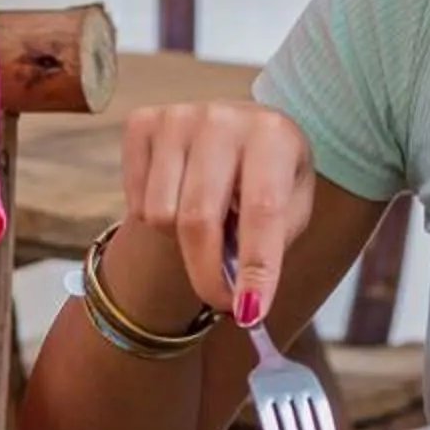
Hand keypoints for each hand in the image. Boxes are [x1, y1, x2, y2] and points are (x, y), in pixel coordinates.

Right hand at [121, 100, 314, 326]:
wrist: (237, 131)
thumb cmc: (269, 177)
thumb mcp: (292, 205)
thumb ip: (271, 245)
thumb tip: (243, 301)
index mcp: (273, 134)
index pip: (262, 210)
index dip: (256, 267)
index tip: (249, 312)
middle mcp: (222, 118)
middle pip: (199, 219)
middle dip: (208, 276)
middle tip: (221, 303)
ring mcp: (176, 117)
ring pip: (161, 216)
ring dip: (182, 242)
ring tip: (208, 226)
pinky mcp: (141, 124)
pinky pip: (136, 201)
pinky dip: (157, 218)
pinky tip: (180, 199)